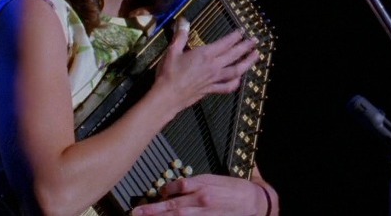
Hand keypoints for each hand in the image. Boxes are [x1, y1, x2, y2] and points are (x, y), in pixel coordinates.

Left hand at [130, 174, 264, 215]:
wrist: (255, 203)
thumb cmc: (236, 189)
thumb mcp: (216, 179)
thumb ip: (197, 182)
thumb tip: (178, 185)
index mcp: (204, 184)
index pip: (179, 185)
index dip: (166, 189)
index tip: (160, 192)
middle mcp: (202, 199)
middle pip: (172, 206)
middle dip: (152, 210)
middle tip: (136, 212)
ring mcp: (204, 214)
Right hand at [153, 17, 259, 111]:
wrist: (167, 96)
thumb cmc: (169, 74)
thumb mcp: (172, 51)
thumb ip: (180, 36)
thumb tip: (183, 21)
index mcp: (205, 55)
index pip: (225, 43)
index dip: (235, 36)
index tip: (242, 31)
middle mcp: (213, 66)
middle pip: (234, 55)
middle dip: (246, 46)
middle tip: (255, 41)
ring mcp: (213, 79)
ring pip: (236, 70)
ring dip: (247, 63)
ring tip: (256, 56)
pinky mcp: (210, 90)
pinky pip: (227, 87)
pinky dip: (235, 83)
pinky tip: (239, 80)